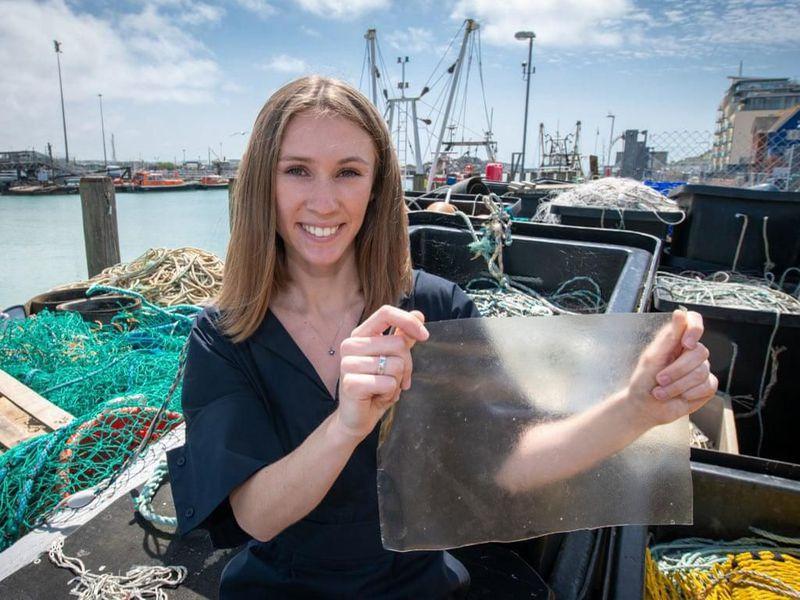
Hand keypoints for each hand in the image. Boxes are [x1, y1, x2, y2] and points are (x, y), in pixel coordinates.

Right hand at [333, 305, 427, 440]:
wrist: (356, 417)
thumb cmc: (375, 387)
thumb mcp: (392, 359)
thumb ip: (402, 337)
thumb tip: (418, 315)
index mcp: (360, 335)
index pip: (386, 313)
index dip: (409, 322)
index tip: (424, 336)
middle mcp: (350, 345)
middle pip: (398, 343)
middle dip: (407, 365)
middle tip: (397, 379)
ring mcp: (348, 364)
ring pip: (396, 365)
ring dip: (397, 382)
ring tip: (383, 388)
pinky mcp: (351, 384)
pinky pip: (388, 383)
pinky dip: (390, 393)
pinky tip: (377, 397)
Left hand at [626, 310, 717, 428]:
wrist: (645, 407)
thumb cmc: (644, 381)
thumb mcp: (652, 358)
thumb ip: (668, 337)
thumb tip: (680, 313)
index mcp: (676, 340)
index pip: (694, 321)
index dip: (695, 329)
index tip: (686, 343)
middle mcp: (691, 352)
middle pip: (699, 352)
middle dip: (677, 370)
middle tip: (659, 379)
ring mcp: (701, 369)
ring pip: (701, 372)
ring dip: (678, 385)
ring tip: (662, 391)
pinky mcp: (707, 386)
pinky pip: (707, 386)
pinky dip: (689, 394)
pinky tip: (678, 396)